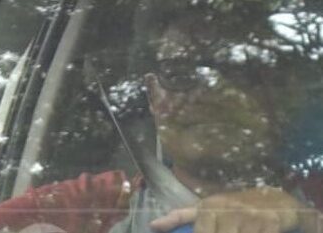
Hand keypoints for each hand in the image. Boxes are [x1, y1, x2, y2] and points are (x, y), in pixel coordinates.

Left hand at [150, 187, 315, 232]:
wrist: (276, 201)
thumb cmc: (234, 207)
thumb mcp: (207, 207)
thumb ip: (180, 217)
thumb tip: (153, 226)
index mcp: (208, 207)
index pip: (196, 228)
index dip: (193, 232)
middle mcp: (226, 210)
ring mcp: (248, 217)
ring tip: (233, 232)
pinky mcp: (268, 224)